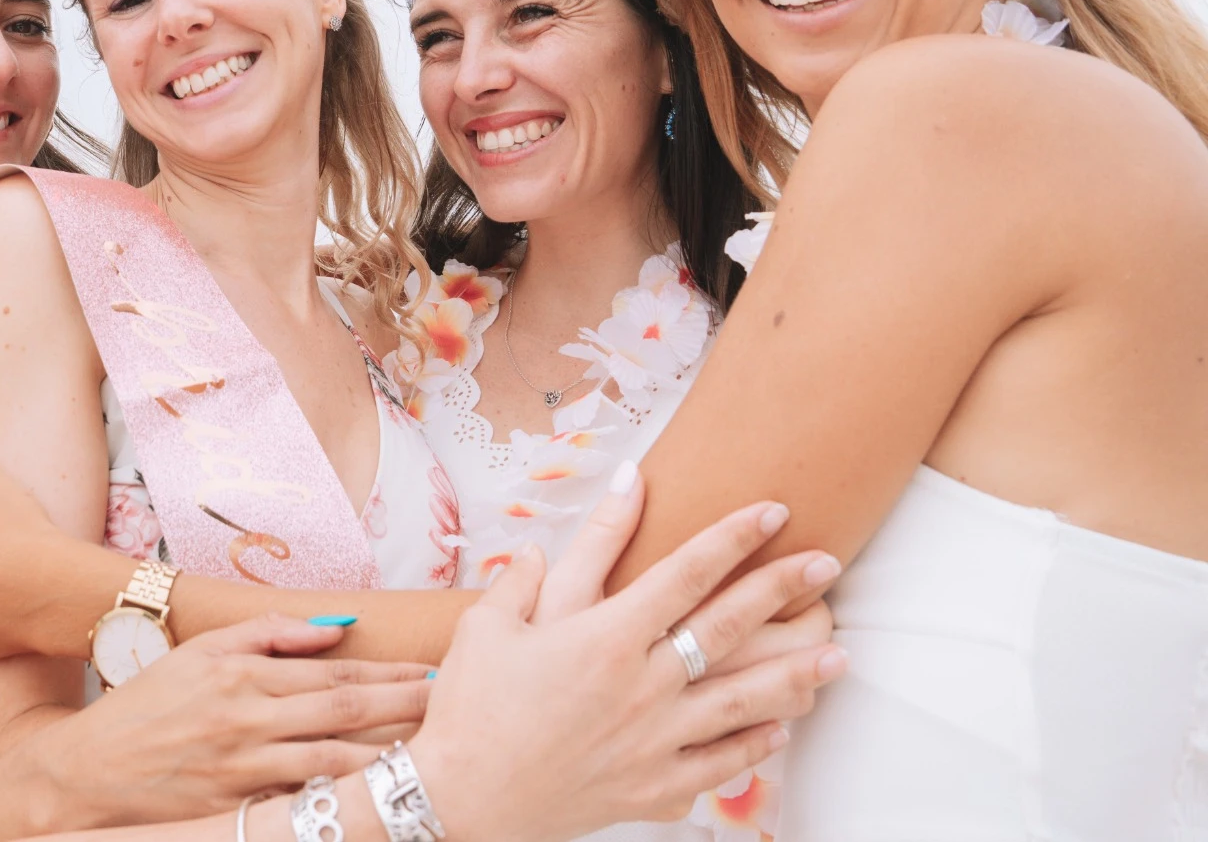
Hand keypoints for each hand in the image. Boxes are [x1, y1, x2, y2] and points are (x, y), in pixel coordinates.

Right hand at [19, 614, 433, 830]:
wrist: (87, 772)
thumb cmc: (148, 707)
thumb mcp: (201, 652)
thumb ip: (268, 634)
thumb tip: (337, 626)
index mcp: (244, 675)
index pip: (336, 671)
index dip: (390, 671)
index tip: (434, 671)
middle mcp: (249, 719)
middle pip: (346, 712)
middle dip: (406, 706)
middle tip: (456, 703)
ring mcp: (244, 770)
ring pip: (333, 762)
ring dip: (387, 756)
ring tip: (433, 751)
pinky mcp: (235, 812)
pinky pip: (299, 805)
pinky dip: (339, 800)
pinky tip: (375, 800)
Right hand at [407, 477, 847, 841]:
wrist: (463, 798)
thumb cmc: (471, 704)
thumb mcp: (492, 621)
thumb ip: (546, 564)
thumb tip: (596, 503)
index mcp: (605, 637)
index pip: (687, 572)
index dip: (734, 537)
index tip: (773, 511)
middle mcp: (643, 686)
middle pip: (730, 627)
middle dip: (784, 590)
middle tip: (826, 564)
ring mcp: (655, 741)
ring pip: (745, 701)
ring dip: (797, 675)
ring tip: (838, 655)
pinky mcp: (654, 787)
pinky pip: (722, 764)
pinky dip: (756, 744)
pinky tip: (779, 727)